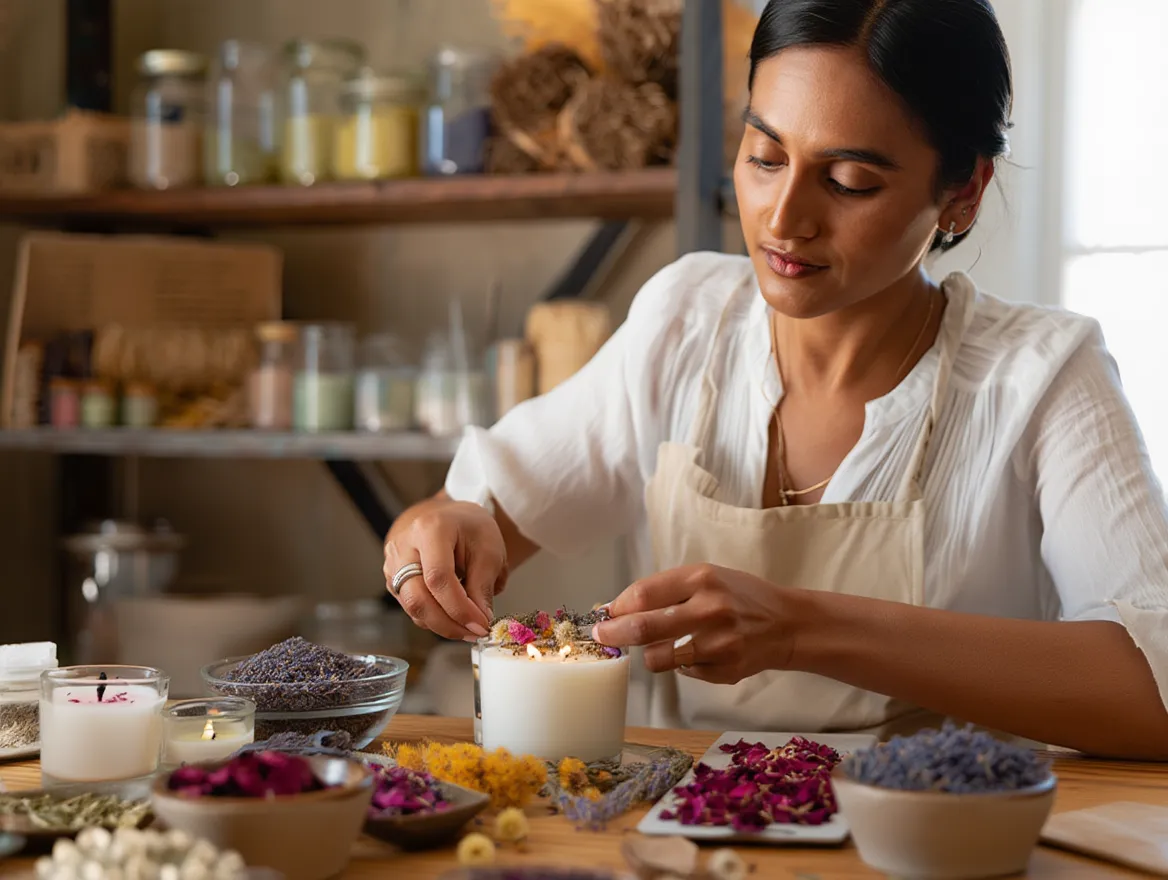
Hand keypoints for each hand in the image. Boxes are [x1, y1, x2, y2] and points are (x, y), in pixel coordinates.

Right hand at [383, 497, 507, 640]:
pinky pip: (411, 607)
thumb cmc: (470, 528)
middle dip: (447, 624)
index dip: (459, 608)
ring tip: (468, 627)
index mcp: (429, 529)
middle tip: (474, 633)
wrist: (450, 517)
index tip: (480, 624)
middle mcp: (403, 546)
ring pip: (412, 607)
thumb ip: (483, 586)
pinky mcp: (393, 579)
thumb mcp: (489, 549)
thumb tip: (480, 620)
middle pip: (417, 598)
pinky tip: (454, 618)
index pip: (438, 578)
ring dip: (442, 625)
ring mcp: (393, 564)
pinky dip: (434, 618)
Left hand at [592, 564, 795, 683]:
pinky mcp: (725, 670)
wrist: (787, 623)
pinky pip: (683, 672)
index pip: (643, 595)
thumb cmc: (738, 596)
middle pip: (643, 628)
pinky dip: (682, 664)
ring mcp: (718, 644)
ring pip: (657, 658)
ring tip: (665, 643)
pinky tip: (702, 652)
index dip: (616, 608)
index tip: (604, 615)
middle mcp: (710, 609)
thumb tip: (616, 609)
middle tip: (603, 636)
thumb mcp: (705, 577)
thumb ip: (664, 590)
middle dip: (614, 634)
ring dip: (651, 653)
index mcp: (702, 579)